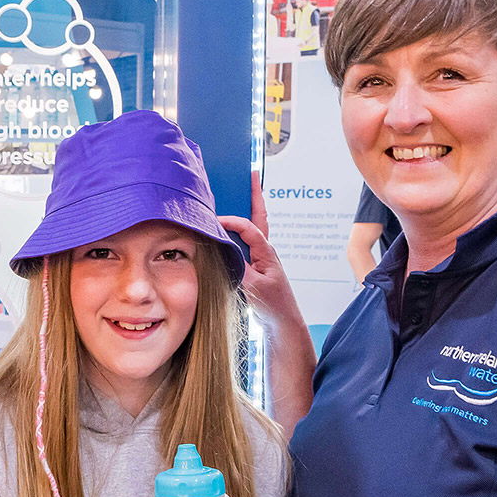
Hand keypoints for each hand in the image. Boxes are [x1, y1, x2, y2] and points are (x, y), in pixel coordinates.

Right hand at [218, 171, 305, 333]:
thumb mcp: (254, 286)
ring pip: (251, 227)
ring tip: (238, 191)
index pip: (248, 227)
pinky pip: (242, 242)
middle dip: (253, 195)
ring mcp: (258, 257)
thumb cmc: (272, 304)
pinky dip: (235, 230)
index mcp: (266, 251)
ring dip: (245, 209)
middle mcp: (263, 250)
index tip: (214, 220)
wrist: (282, 321)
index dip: (231, 221)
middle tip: (250, 175)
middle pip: (258, 216)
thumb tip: (221, 251)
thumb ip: (238, 268)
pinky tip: (223, 226)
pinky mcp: (252, 266)